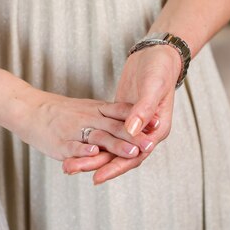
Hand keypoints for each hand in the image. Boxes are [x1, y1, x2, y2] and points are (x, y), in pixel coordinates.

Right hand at [14, 87, 155, 162]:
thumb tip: (132, 123)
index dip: (140, 118)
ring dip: (116, 145)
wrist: (28, 108)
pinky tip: (94, 153)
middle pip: (115, 127)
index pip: (122, 112)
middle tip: (152, 143)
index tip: (159, 122)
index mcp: (97, 109)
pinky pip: (74, 146)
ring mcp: (75, 130)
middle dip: (135, 137)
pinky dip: (84, 150)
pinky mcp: (61, 142)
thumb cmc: (60, 112)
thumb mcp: (87, 108)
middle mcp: (89, 118)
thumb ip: (107, 115)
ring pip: (99, 137)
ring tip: (132, 152)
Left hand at [62, 44, 181, 182]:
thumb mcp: (153, 88)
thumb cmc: (160, 70)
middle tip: (73, 170)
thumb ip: (143, 110)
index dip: (116, 166)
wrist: (157, 55)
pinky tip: (75, 147)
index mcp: (156, 130)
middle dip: (97, 165)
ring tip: (69, 164)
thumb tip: (131, 131)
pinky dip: (92, 142)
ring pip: (111, 147)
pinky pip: (105, 134)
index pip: (135, 156)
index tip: (97, 175)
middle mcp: (145, 132)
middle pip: (119, 156)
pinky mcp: (120, 117)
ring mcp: (132, 126)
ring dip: (91, 157)